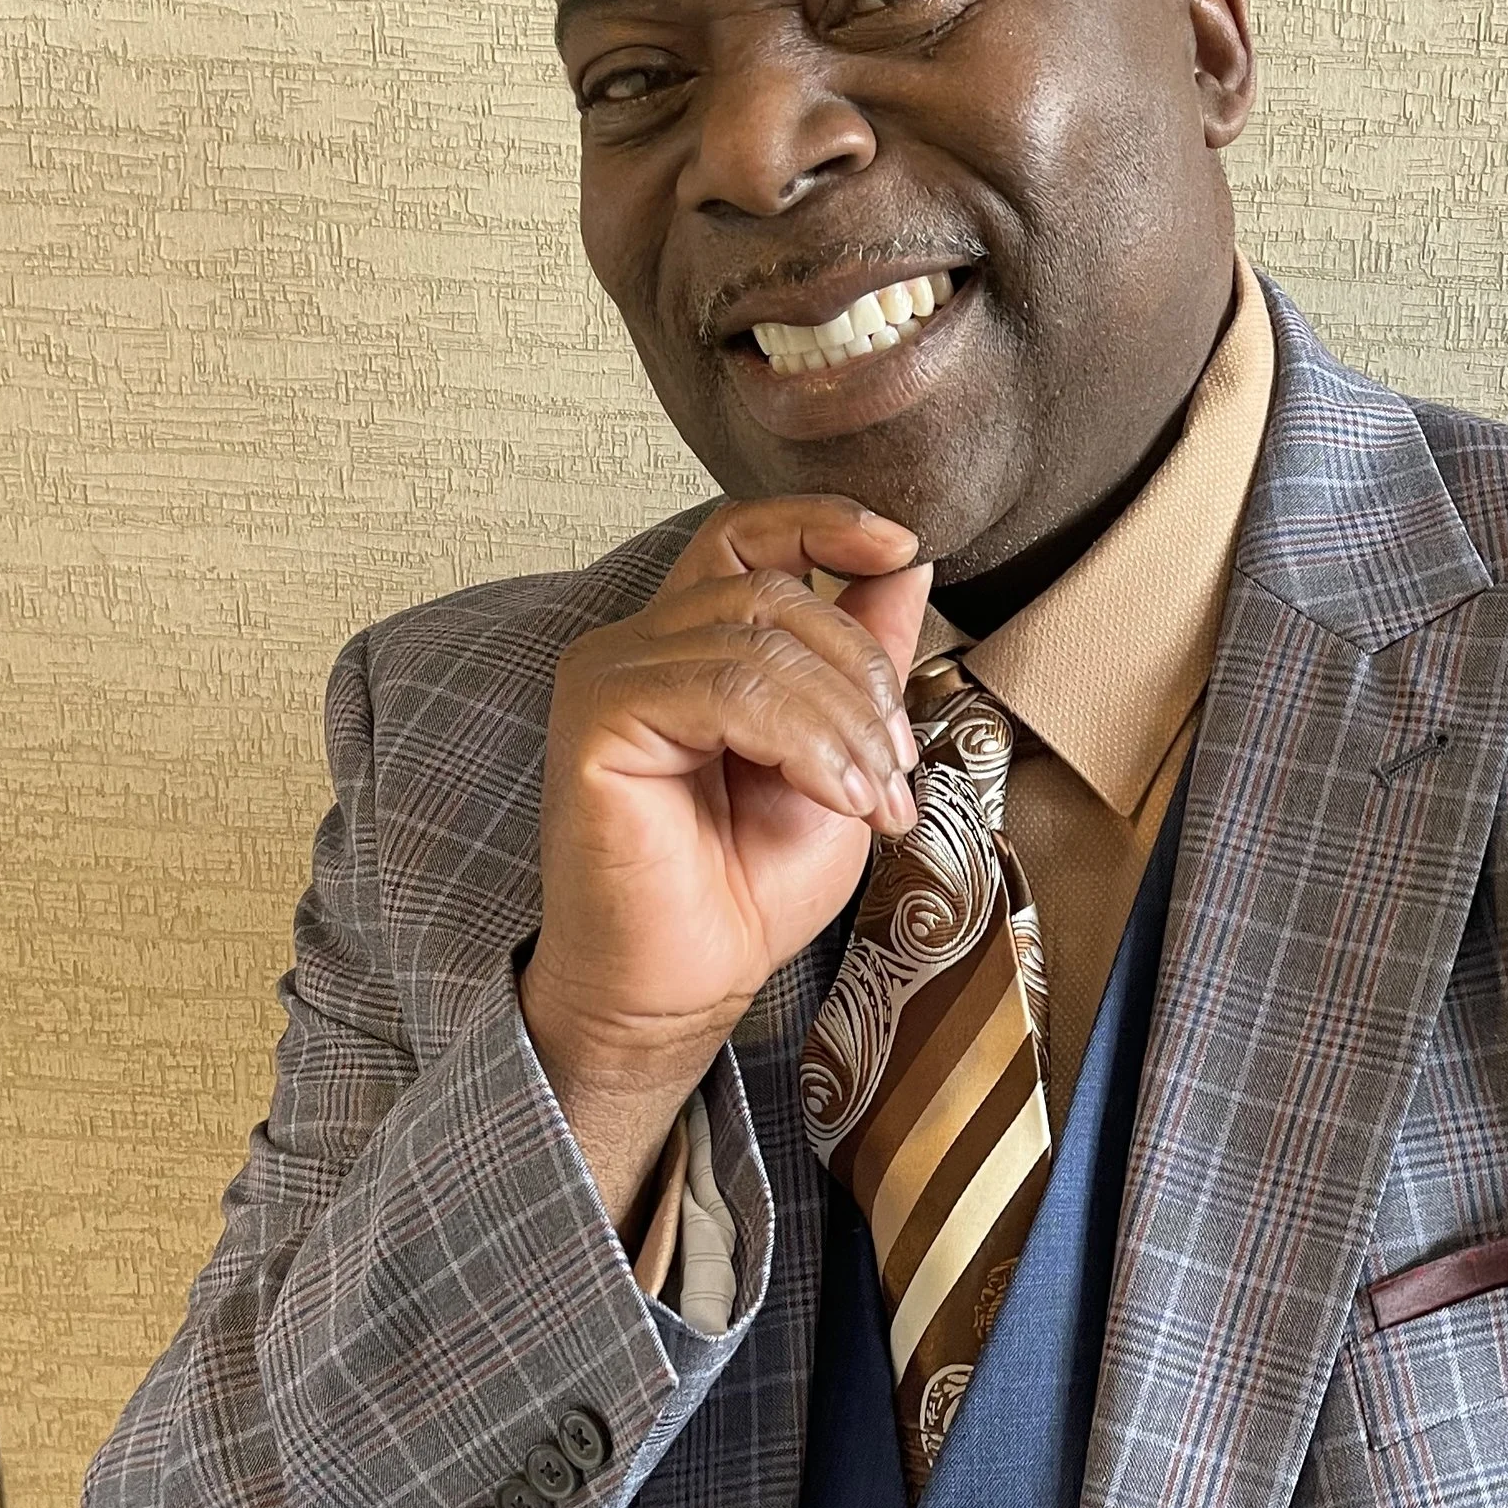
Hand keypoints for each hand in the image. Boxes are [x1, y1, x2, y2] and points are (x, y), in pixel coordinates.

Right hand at [517, 497, 933, 1230]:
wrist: (684, 985)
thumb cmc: (746, 887)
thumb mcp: (839, 758)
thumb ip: (863, 663)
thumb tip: (908, 563)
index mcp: (688, 645)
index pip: (744, 536)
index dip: (821, 522)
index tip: (900, 545)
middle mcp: (638, 646)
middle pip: (773, 592)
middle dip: (862, 678)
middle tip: (897, 771)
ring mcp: (610, 675)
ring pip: (758, 637)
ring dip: (843, 722)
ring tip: (871, 801)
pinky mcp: (599, 718)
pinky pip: (725, 685)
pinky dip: (802, 739)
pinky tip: (834, 799)